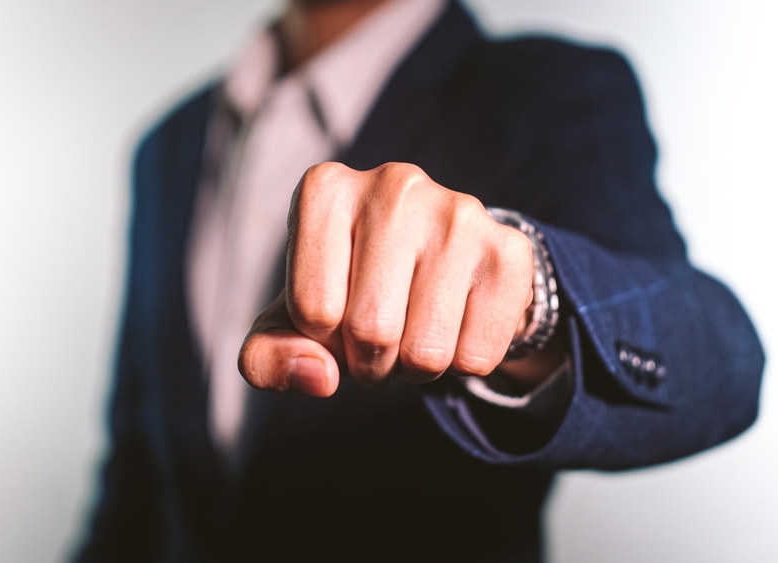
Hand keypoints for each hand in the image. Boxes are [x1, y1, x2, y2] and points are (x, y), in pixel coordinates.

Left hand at [238, 162, 560, 396]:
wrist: (442, 271)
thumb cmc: (351, 295)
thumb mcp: (292, 324)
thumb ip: (268, 356)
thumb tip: (318, 377)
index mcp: (325, 189)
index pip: (312, 310)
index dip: (323, 339)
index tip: (338, 316)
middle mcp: (393, 183)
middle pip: (369, 330)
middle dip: (370, 361)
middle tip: (380, 336)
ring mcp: (457, 211)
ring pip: (425, 352)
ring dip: (415, 368)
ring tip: (416, 329)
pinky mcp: (508, 249)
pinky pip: (475, 357)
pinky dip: (461, 364)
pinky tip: (457, 323)